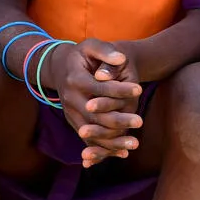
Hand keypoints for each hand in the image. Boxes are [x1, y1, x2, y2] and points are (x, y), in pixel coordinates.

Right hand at [46, 39, 143, 167]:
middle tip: (140, 121)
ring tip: (134, 144)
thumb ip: (105, 51)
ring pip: (92, 132)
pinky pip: (88, 140)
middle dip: (119, 119)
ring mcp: (70, 113)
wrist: (59, 67)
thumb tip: (121, 59)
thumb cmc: (80, 55)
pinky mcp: (73, 122)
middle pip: (95, 115)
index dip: (119, 89)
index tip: (139, 89)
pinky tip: (122, 154)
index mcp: (75, 80)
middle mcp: (70, 100)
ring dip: (113, 141)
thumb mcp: (90, 45)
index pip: (99, 88)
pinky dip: (104, 149)